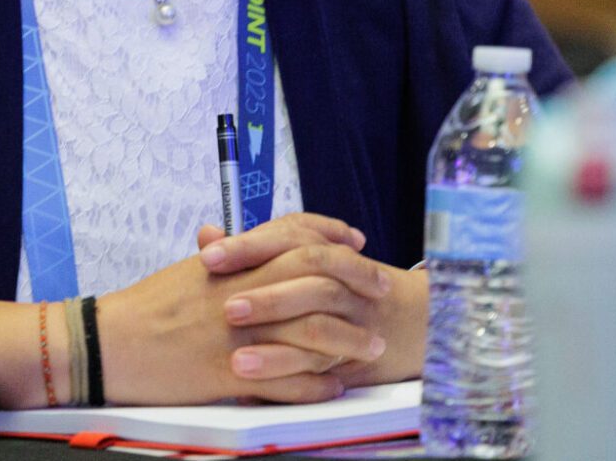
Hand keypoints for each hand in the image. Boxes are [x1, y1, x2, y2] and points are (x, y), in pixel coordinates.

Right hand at [97, 214, 391, 404]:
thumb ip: (219, 259)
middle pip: (315, 274)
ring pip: (311, 329)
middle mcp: (241, 289)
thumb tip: (225, 240)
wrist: (109, 344)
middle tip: (381, 289)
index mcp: (231, 261)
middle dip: (356, 280)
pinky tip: (334, 386)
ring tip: (371, 348)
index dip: (330, 233)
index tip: (355, 241)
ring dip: (348, 338)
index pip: (292, 233)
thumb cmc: (146, 308)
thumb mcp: (187, 273)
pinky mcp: (230, 373)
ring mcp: (239, 332)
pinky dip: (316, 384)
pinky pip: (287, 380)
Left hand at [197, 213, 426, 389]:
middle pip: (306, 272)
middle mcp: (341, 276)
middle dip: (264, 289)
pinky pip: (320, 363)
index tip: (209, 255)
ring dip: (277, 340)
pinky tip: (254, 381)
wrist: (409, 319)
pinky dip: (286, 372)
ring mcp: (351, 314)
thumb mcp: (300, 262)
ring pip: (316, 319)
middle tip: (225, 306)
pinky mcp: (350, 354)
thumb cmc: (337, 287)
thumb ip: (254, 252)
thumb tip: (206, 234)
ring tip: (237, 357)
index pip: (287, 235)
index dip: (248, 245)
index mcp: (322, 248)